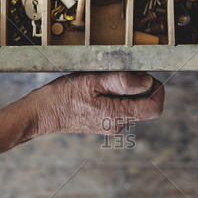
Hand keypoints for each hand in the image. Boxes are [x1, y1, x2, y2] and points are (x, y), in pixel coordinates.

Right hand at [0, 72, 163, 161]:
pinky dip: (116, 94)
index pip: (155, 107)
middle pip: (145, 105)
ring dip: (126, 89)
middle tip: (121, 71)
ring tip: (103, 79)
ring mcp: (111, 126)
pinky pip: (120, 107)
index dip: (156, 89)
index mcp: (118, 115)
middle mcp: (118, 124)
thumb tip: (147, 81)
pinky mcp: (103, 123)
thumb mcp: (92, 80)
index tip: (145, 74)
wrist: (40, 114)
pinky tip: (97, 87)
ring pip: (133, 105)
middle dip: (140, 86)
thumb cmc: (63, 96)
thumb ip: (122, 81)